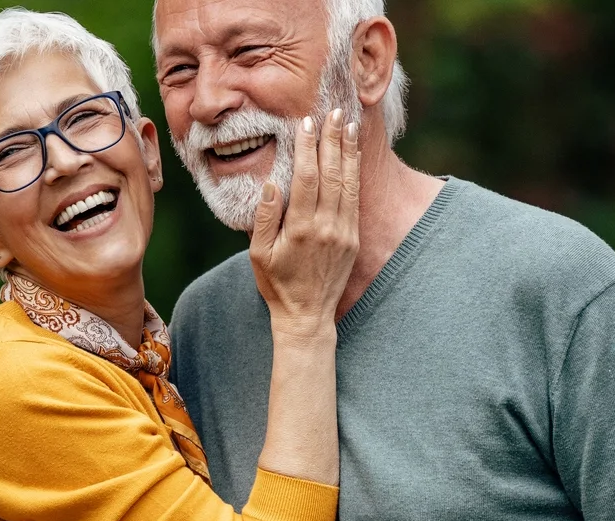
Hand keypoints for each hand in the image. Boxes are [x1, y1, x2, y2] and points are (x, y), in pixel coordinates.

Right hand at [249, 108, 361, 338]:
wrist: (307, 316)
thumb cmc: (277, 284)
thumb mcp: (259, 254)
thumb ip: (264, 218)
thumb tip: (271, 183)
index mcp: (301, 229)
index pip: (307, 178)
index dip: (308, 148)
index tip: (306, 123)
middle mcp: (327, 227)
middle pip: (332, 174)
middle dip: (332, 140)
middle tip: (334, 111)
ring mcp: (344, 232)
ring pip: (348, 183)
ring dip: (348, 151)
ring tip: (348, 124)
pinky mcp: (353, 238)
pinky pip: (355, 198)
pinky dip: (355, 173)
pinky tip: (353, 155)